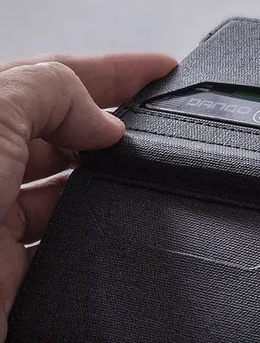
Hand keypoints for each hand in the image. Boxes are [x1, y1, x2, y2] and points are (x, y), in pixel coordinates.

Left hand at [0, 53, 176, 342]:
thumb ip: (51, 94)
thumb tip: (102, 121)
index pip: (53, 79)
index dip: (111, 70)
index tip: (160, 70)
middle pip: (63, 133)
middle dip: (112, 125)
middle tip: (158, 126)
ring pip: (67, 192)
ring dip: (105, 184)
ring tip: (141, 175)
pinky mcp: (5, 271)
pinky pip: (62, 250)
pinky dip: (90, 240)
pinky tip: (110, 229)